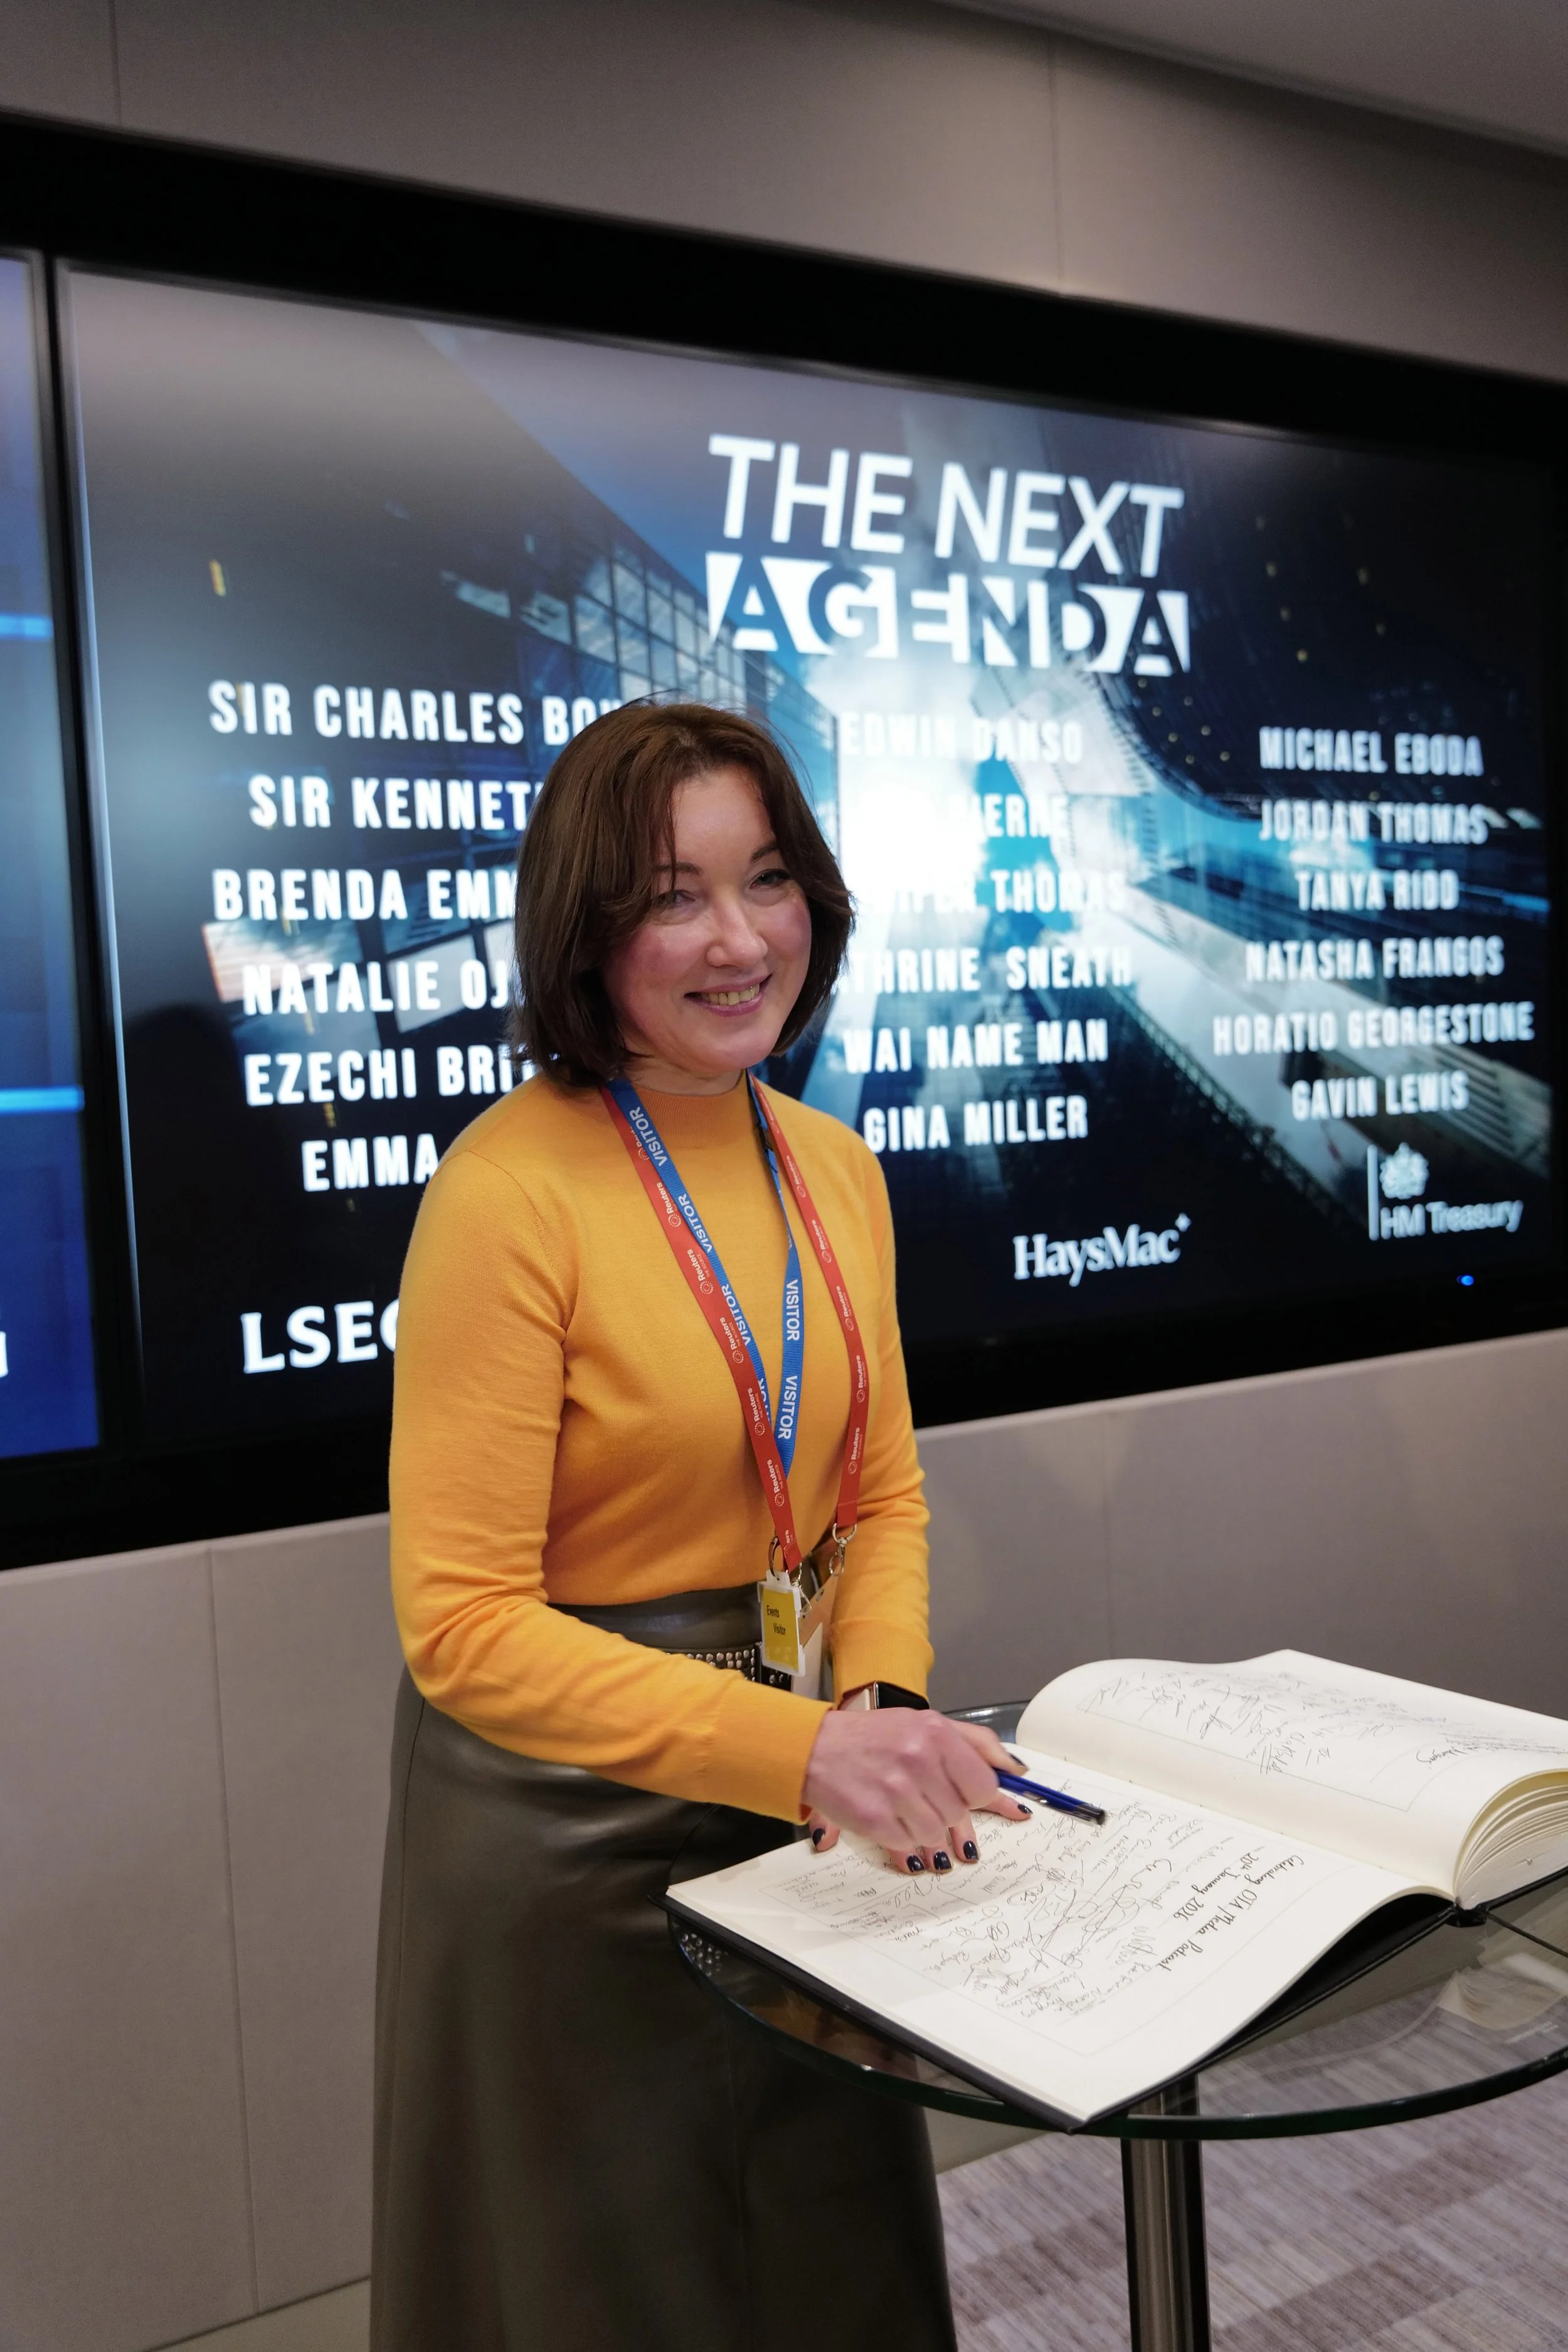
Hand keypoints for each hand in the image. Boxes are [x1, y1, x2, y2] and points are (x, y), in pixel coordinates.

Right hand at [802, 1709, 1031, 1875]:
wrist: (815, 1749)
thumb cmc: (875, 1737)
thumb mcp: (927, 1723)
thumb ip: (978, 1744)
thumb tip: (1018, 1772)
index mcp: (936, 1733)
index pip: (985, 1785)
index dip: (975, 1795)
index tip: (964, 1794)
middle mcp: (919, 1759)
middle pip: (959, 1813)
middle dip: (944, 1809)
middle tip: (919, 1792)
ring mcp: (896, 1792)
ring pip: (936, 1834)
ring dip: (922, 1827)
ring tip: (900, 1803)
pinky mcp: (876, 1820)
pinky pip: (909, 1846)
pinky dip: (901, 1839)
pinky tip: (886, 1817)